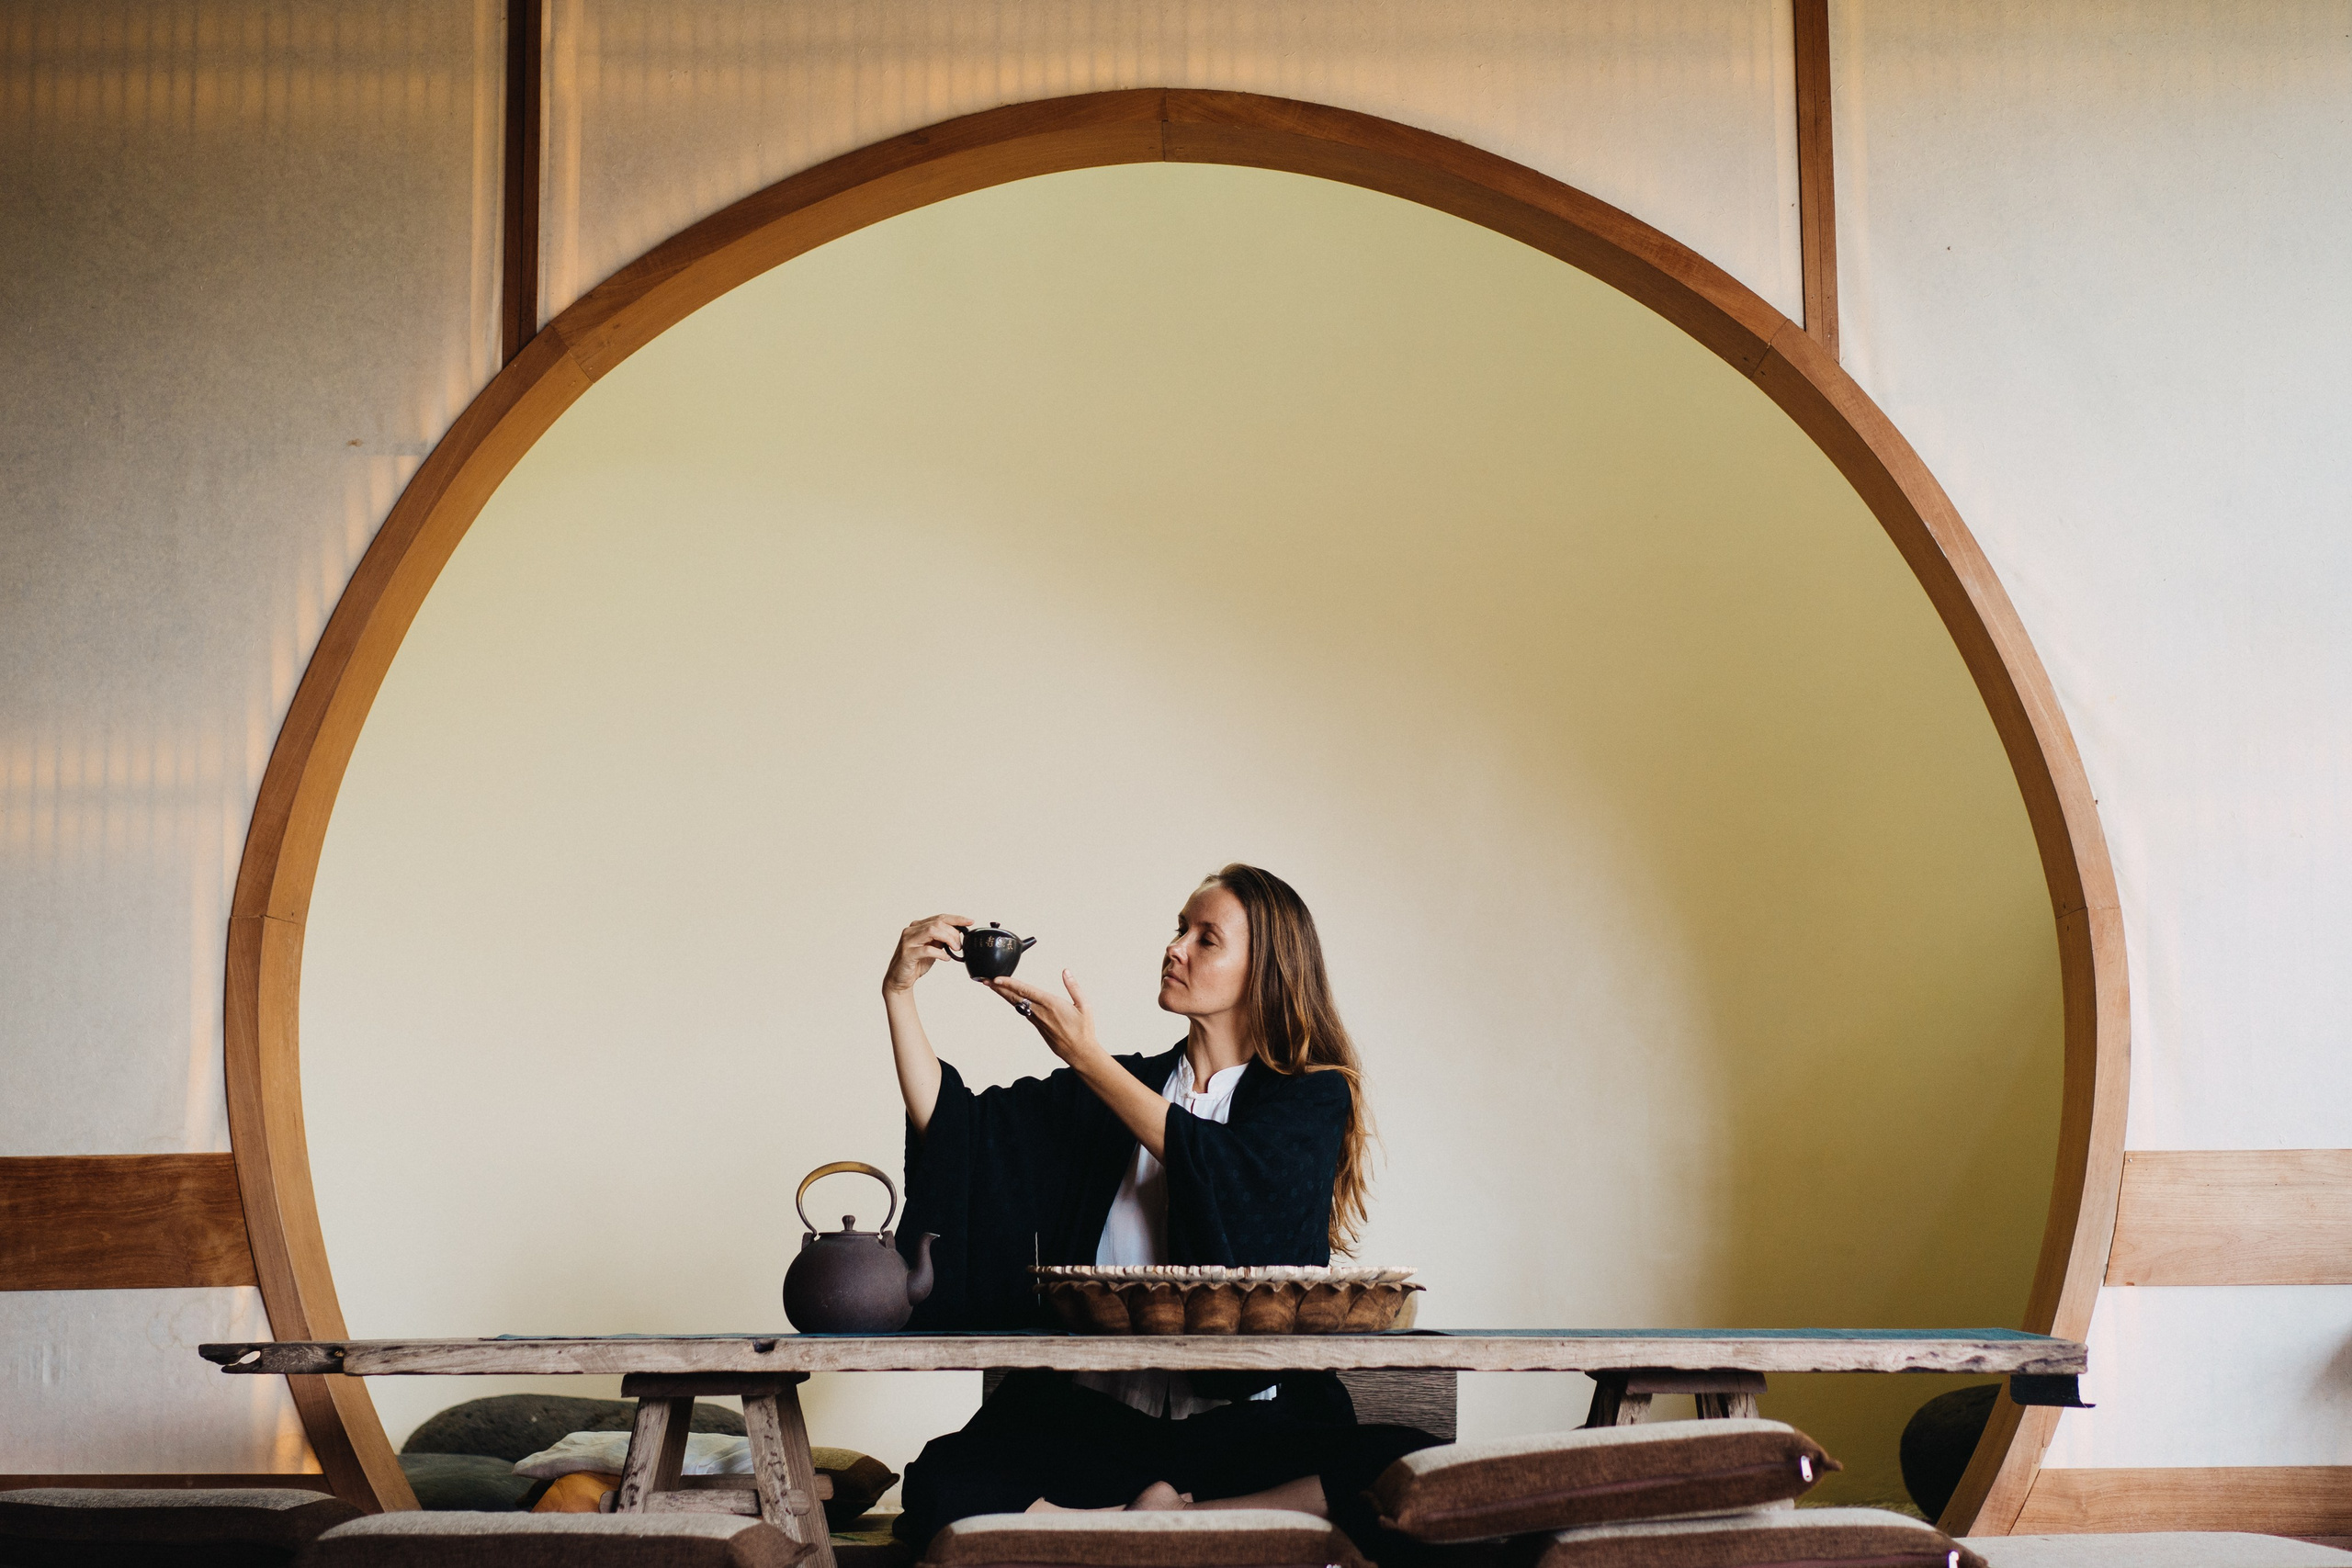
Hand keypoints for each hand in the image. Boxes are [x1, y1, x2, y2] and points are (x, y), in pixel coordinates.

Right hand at [884, 913, 972, 994]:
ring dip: (948, 939)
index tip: (970, 921)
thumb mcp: (932, 948)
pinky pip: (927, 949)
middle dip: (953, 933)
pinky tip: (946, 958)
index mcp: (918, 926)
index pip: (940, 917)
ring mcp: (908, 941)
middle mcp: (911, 930)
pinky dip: (940, 953)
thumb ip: (941, 939)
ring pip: (932, 931)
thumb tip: (958, 934)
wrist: (900, 979)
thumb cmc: (916, 963)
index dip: (956, 919)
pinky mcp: (907, 953)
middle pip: (938, 923)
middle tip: (960, 945)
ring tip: (955, 949)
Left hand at [987, 970, 1101, 1067]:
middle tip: (985, 979)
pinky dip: (1014, 1002)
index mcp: (1051, 1004)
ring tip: (992, 986)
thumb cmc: (1084, 1029)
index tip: (996, 978)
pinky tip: (1010, 998)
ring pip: (1017, 1004)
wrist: (1080, 1053)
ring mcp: (1037, 1020)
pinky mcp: (1038, 1027)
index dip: (1009, 983)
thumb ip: (1074, 987)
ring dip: (1004, 994)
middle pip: (1015, 997)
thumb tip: (1065, 972)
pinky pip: (1023, 1011)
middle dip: (999, 988)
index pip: (1026, 990)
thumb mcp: (1084, 1005)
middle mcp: (1041, 1012)